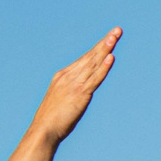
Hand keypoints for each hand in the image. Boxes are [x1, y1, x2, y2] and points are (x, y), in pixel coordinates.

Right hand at [28, 29, 123, 144]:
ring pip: (94, 63)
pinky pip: (95, 79)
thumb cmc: (50, 120)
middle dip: (105, 42)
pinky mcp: (80, 95)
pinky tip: (111, 57)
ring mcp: (74, 84)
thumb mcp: (60, 100)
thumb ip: (70, 93)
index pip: (84, 59)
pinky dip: (104, 68)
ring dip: (106, 49)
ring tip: (115, 36)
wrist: (43, 130)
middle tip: (117, 30)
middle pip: (91, 56)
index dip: (98, 48)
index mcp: (63, 76)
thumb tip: (79, 94)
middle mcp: (69, 76)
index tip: (109, 38)